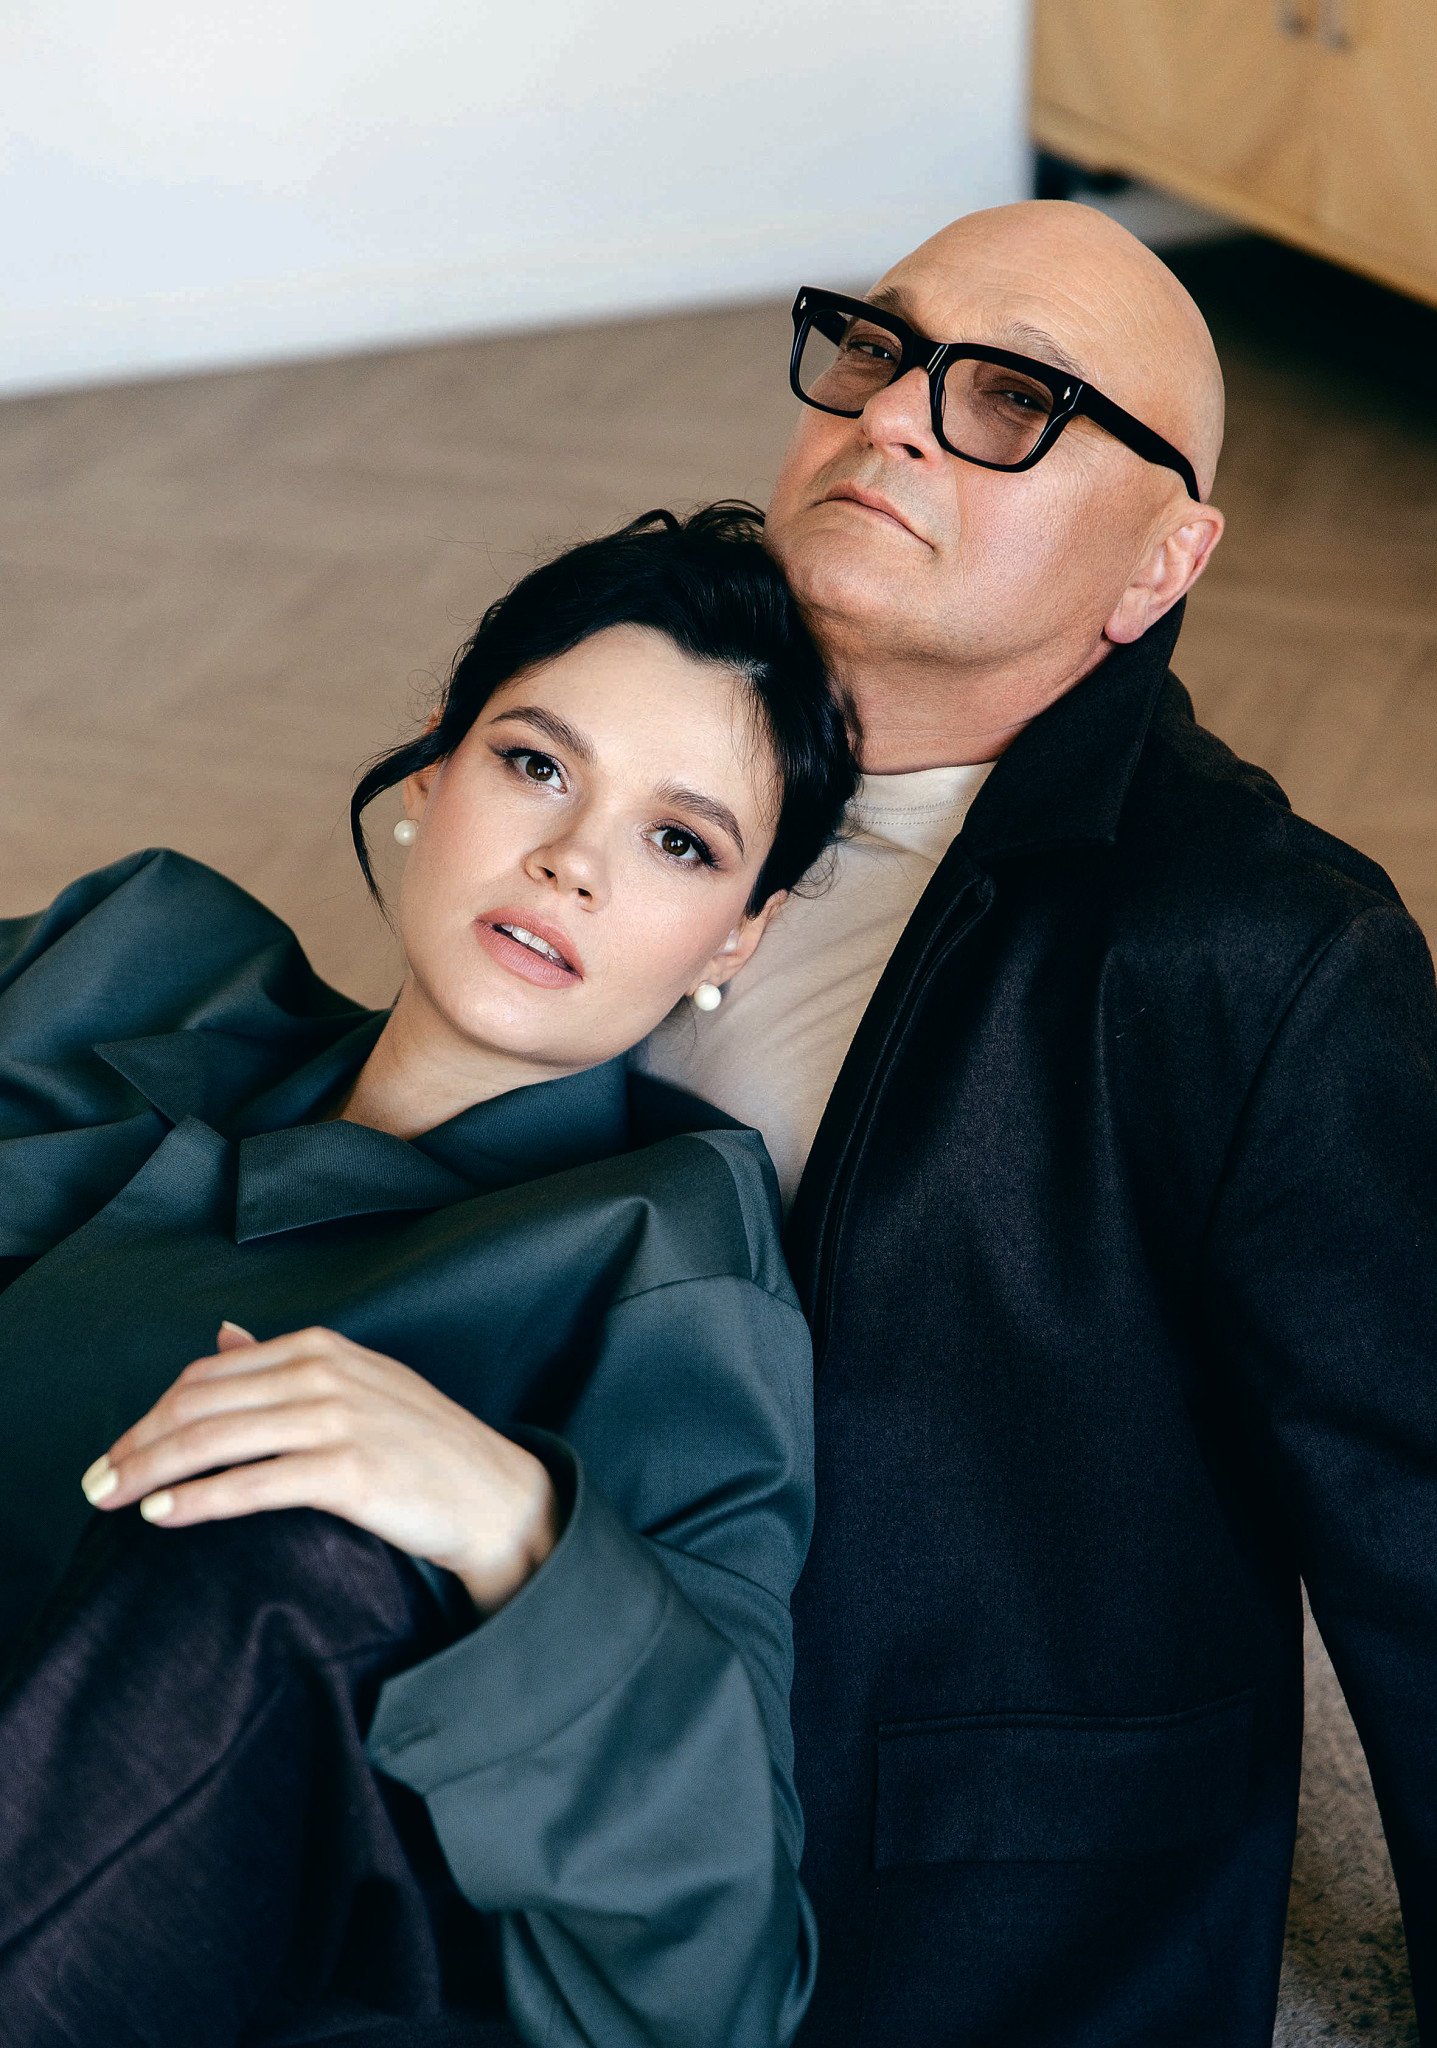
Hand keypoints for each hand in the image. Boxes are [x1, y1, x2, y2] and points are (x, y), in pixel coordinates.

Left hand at [79, 1323, 561, 1613]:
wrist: (493, 1494)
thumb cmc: (423, 1446)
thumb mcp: (356, 1383)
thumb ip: (285, 1362)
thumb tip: (224, 1332)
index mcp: (320, 1347)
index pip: (208, 1373)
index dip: (152, 1412)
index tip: (118, 1451)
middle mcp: (322, 1373)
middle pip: (199, 1403)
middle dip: (136, 1443)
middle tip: (95, 1482)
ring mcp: (337, 1419)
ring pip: (214, 1440)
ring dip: (149, 1471)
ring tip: (110, 1500)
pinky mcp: (348, 1472)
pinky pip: (252, 1484)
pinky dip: (197, 1500)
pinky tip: (163, 1515)